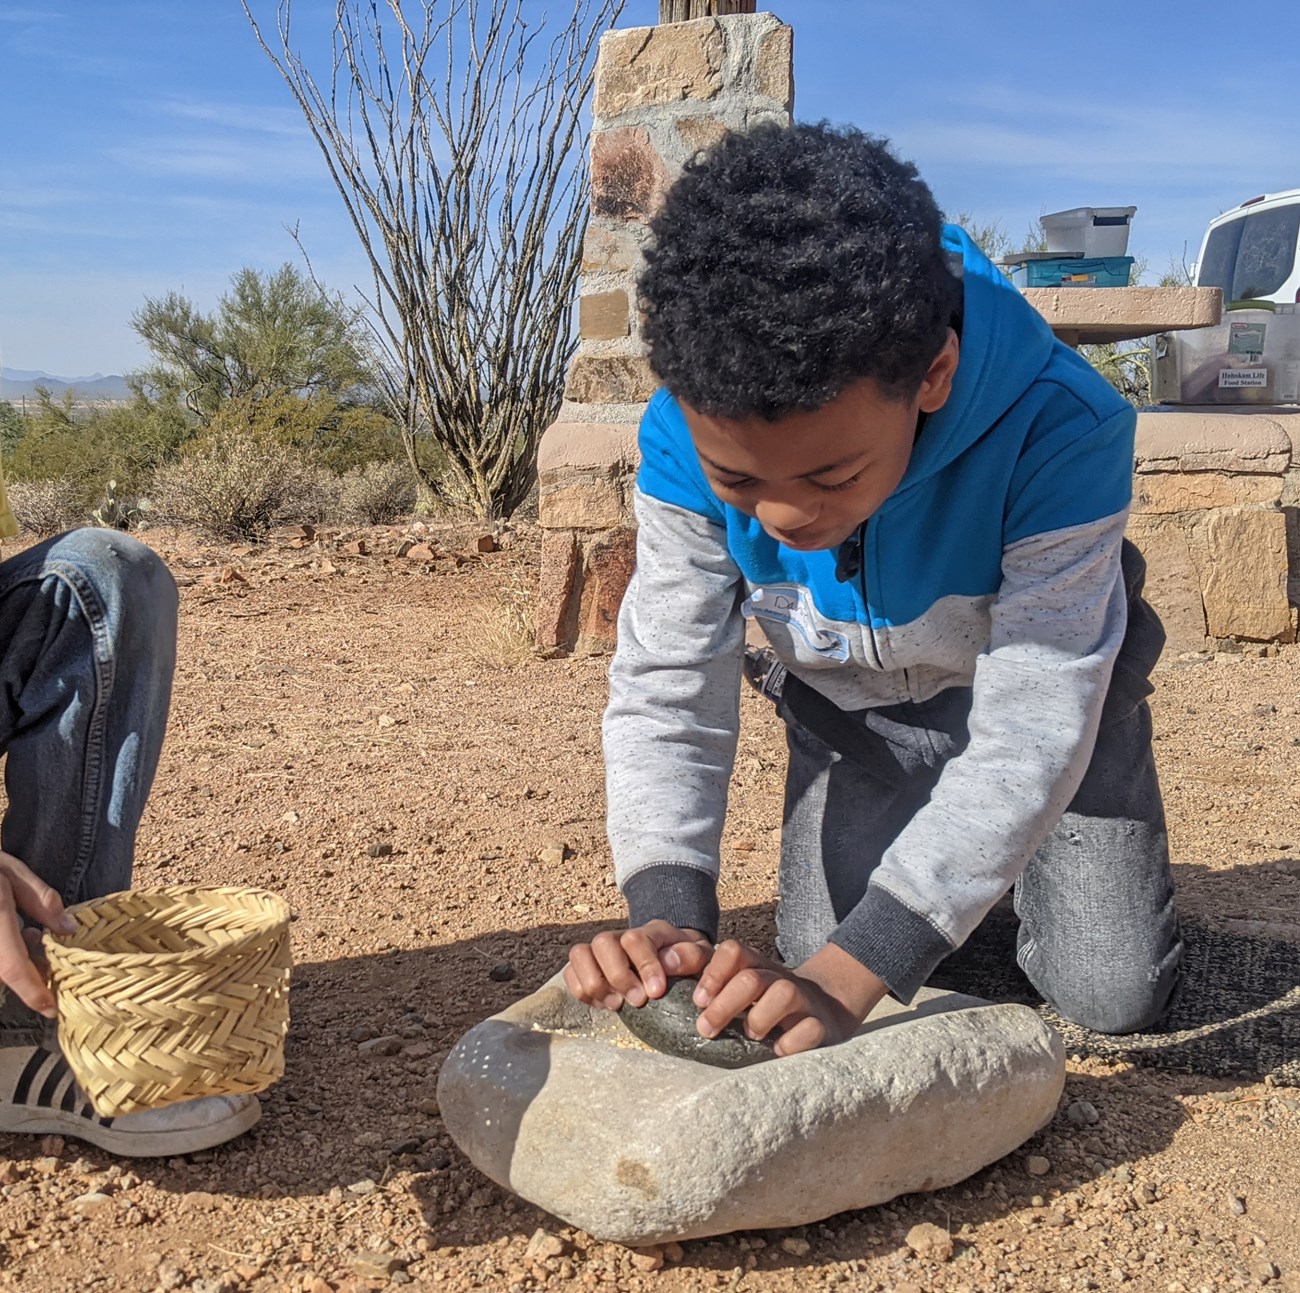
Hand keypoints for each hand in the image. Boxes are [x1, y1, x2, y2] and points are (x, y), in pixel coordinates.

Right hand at [0, 852, 76, 1018]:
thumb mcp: (8, 870)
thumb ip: (39, 900)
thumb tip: (68, 930)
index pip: (12, 968)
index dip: (32, 992)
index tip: (50, 1009)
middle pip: (1, 971)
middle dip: (23, 972)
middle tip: (40, 952)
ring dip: (9, 962)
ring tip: (25, 934)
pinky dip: (2, 952)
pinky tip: (4, 933)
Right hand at [564, 920, 712, 1010]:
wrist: (673, 959)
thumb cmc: (687, 960)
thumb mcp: (701, 956)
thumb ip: (691, 956)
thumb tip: (668, 962)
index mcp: (650, 932)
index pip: (636, 938)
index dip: (644, 966)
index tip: (656, 992)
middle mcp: (620, 937)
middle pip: (602, 942)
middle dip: (618, 976)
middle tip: (638, 1001)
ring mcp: (601, 951)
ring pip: (579, 954)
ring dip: (595, 984)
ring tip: (617, 1004)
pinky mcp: (587, 967)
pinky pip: (570, 973)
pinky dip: (583, 992)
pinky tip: (606, 1004)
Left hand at [694, 940, 889, 1056]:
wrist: (825, 1009)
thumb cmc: (765, 1003)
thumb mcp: (737, 986)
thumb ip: (704, 977)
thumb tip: (664, 965)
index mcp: (754, 966)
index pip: (733, 951)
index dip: (712, 973)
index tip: (696, 1000)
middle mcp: (778, 977)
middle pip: (751, 979)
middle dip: (724, 1005)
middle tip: (705, 1029)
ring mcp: (802, 999)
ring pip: (782, 994)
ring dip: (759, 1019)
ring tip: (750, 1037)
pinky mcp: (820, 1025)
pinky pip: (807, 1029)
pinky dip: (790, 1042)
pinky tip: (777, 1052)